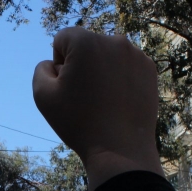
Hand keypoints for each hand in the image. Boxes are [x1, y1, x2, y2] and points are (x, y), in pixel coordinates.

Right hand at [32, 27, 161, 190]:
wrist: (120, 149)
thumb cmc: (78, 123)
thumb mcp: (42, 95)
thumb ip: (42, 68)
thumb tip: (56, 63)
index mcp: (86, 42)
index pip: (63, 39)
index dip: (59, 64)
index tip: (68, 87)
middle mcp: (114, 41)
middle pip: (87, 45)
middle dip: (82, 65)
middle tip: (85, 97)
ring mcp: (135, 55)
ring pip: (107, 55)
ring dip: (101, 71)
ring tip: (103, 101)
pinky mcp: (149, 69)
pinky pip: (126, 66)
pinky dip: (119, 78)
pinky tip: (118, 102)